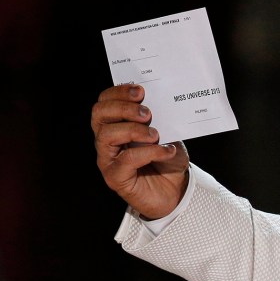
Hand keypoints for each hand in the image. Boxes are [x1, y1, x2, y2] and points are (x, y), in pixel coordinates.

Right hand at [91, 83, 189, 219]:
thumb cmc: (168, 159)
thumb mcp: (169, 133)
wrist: (178, 190)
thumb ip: (161, 118)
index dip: (118, 92)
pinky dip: (149, 152)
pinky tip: (166, 151)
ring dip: (133, 130)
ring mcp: (108, 158)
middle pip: (99, 114)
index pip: (105, 102)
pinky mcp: (115, 177)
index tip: (140, 91)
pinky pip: (126, 160)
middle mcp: (107, 140)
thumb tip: (161, 101)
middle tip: (147, 113)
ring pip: (107, 135)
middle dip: (123, 108)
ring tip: (155, 134)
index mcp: (116, 124)